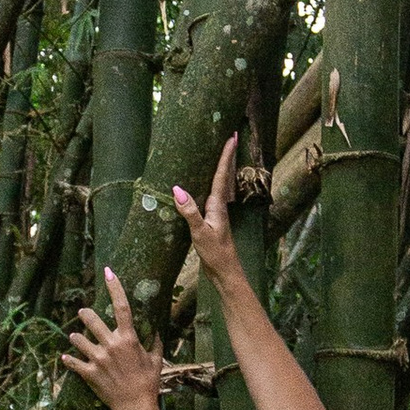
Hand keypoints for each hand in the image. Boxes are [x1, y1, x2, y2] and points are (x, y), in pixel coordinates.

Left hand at [65, 272, 165, 409]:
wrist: (136, 407)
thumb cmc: (148, 382)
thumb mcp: (156, 359)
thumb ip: (155, 341)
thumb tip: (156, 328)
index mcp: (128, 339)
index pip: (121, 307)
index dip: (115, 287)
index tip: (108, 272)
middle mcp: (111, 345)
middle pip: (92, 320)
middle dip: (85, 314)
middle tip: (83, 312)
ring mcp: (98, 359)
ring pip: (78, 340)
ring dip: (76, 337)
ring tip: (75, 336)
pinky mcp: (89, 373)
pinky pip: (73, 362)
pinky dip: (69, 360)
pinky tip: (66, 358)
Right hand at [172, 135, 240, 282]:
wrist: (225, 272)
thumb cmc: (215, 254)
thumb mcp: (200, 233)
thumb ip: (190, 212)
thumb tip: (177, 189)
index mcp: (218, 205)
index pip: (221, 174)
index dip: (226, 155)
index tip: (231, 137)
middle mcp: (220, 205)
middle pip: (225, 175)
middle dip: (228, 156)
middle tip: (232, 137)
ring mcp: (218, 212)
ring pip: (222, 183)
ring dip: (223, 167)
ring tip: (223, 152)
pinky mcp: (213, 219)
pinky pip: (214, 194)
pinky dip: (214, 182)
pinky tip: (208, 184)